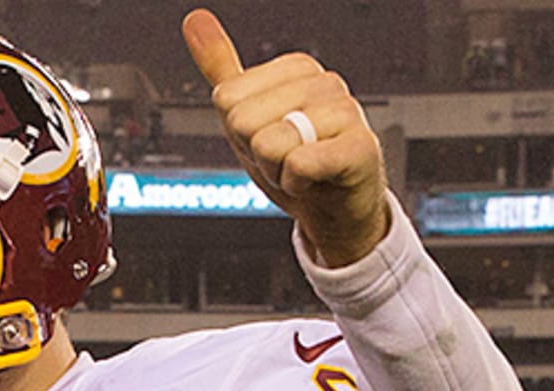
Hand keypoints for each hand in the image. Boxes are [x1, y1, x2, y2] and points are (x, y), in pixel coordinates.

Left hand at [182, 8, 389, 265]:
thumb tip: (194, 19)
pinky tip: (315, 180)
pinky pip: (300, 164)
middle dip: (256, 155)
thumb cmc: (294, 161)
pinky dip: (297, 183)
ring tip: (302, 171)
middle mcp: (324, 82)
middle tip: (284, 161)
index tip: (266, 141)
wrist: (334, 208)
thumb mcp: (247, 114)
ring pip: (270, 145)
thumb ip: (222, 67)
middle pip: (244, 122)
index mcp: (296, 68)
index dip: (239, 135)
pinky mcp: (360, 149)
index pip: (228, 100)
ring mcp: (346, 112)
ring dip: (277, 172)